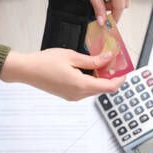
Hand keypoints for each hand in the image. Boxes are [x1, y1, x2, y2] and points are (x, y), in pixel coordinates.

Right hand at [0, 49, 126, 99]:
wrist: (27, 70)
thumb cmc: (46, 61)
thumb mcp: (72, 57)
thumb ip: (92, 60)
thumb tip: (108, 59)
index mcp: (81, 85)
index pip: (109, 87)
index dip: (120, 79)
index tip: (125, 69)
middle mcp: (78, 94)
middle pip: (102, 88)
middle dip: (110, 76)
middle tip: (114, 61)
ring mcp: (72, 96)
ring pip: (94, 88)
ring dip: (100, 77)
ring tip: (101, 60)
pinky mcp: (67, 94)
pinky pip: (84, 88)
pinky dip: (91, 79)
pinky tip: (89, 67)